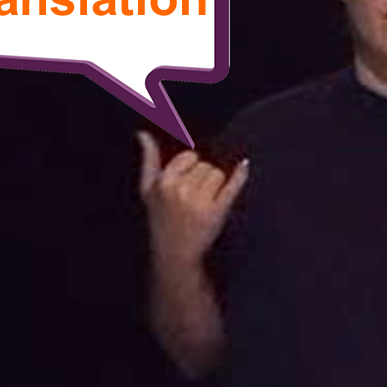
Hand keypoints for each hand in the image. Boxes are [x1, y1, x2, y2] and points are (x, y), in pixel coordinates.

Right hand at [137, 130, 249, 264]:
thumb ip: (148, 159)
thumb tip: (142, 133)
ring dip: (216, 184)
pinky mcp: (217, 212)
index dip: (190, 166)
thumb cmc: (161, 218)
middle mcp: (180, 190)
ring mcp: (199, 201)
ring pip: (218, 174)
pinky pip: (233, 185)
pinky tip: (244, 166)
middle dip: (203, 177)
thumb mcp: (148, 189)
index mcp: (163, 182)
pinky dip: (240, 175)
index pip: (189, 156)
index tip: (187, 182)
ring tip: (204, 201)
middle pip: (205, 165)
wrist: (174, 252)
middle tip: (194, 197)